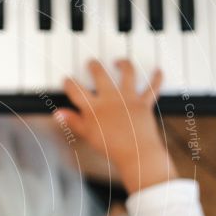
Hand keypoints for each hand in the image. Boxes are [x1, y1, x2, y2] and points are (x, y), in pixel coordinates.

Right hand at [55, 60, 177, 193]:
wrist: (136, 154)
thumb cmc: (110, 147)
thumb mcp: (87, 135)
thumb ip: (73, 122)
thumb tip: (59, 113)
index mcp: (94, 108)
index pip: (76, 90)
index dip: (69, 83)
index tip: (67, 80)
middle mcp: (111, 98)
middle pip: (100, 74)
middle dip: (94, 66)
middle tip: (91, 63)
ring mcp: (128, 98)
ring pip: (127, 73)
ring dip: (123, 64)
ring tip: (119, 61)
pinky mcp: (144, 103)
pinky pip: (153, 87)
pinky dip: (156, 78)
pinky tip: (157, 70)